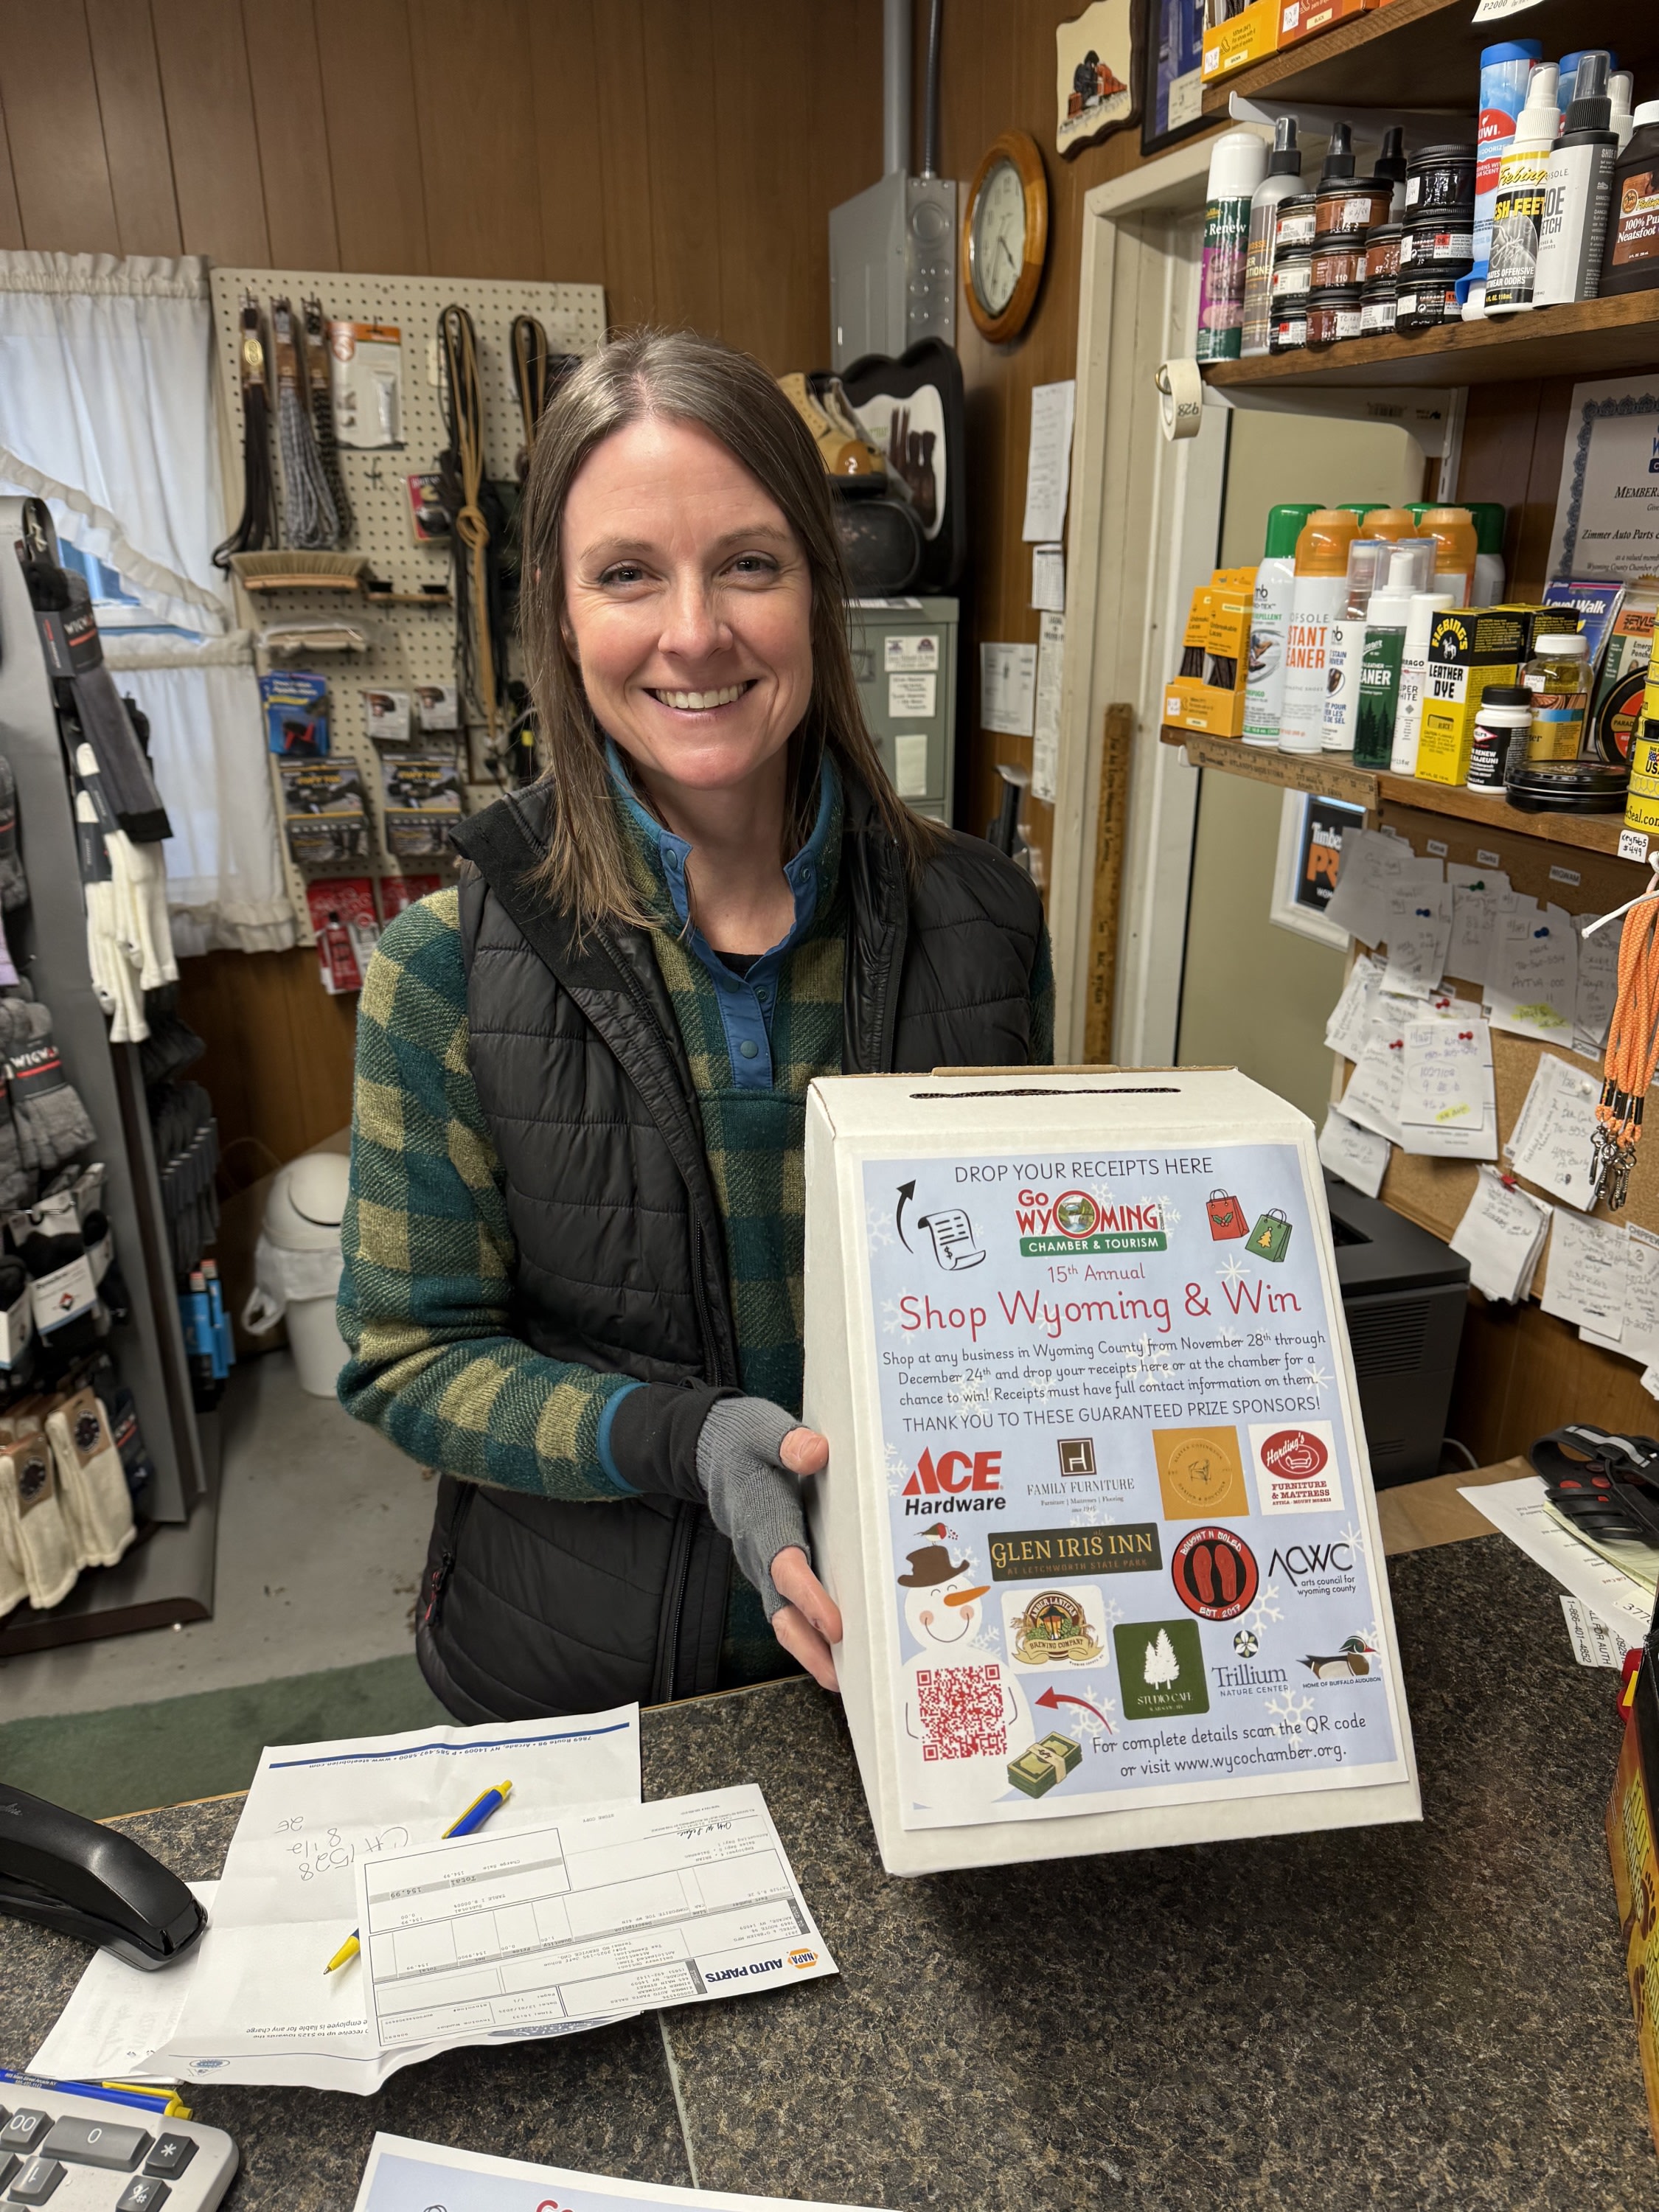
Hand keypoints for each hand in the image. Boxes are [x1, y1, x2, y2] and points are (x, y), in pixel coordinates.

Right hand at [768, 1427, 841, 1688]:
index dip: (810, 1598)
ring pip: (785, 1617)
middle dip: (809, 1647)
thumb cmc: (745, 1441)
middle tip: (840, 1677)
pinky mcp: (774, 1567)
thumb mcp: (763, 1430)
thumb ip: (788, 1441)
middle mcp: (760, 1552)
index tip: (836, 1623)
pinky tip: (841, 1649)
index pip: (786, 1566)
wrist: (714, 1450)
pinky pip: (790, 1608)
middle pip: (781, 1610)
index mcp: (763, 1520)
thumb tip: (814, 1451)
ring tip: (846, 1679)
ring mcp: (765, 1565)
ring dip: (812, 1650)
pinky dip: (812, 1633)